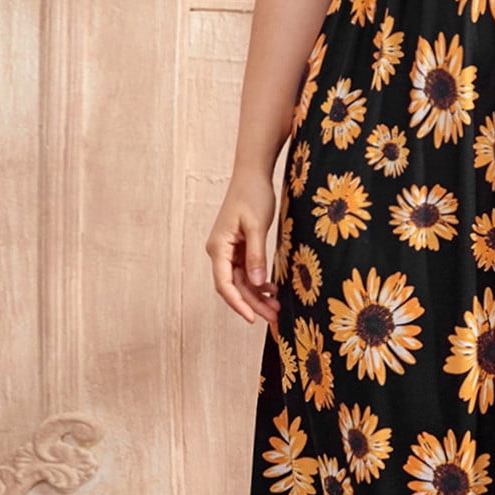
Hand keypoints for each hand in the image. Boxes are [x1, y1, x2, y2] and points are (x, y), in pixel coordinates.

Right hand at [207, 167, 279, 325]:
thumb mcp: (256, 226)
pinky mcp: (238, 248)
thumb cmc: (252, 195)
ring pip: (241, 282)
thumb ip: (256, 255)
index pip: (225, 284)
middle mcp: (219, 252)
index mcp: (218, 248)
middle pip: (234, 287)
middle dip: (253, 304)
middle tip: (274, 319)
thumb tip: (256, 283)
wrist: (252, 175)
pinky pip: (246, 272)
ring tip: (276, 309)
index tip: (252, 318)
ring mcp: (228, 251)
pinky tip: (272, 289)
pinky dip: (258, 282)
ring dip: (257, 296)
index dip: (238, 304)